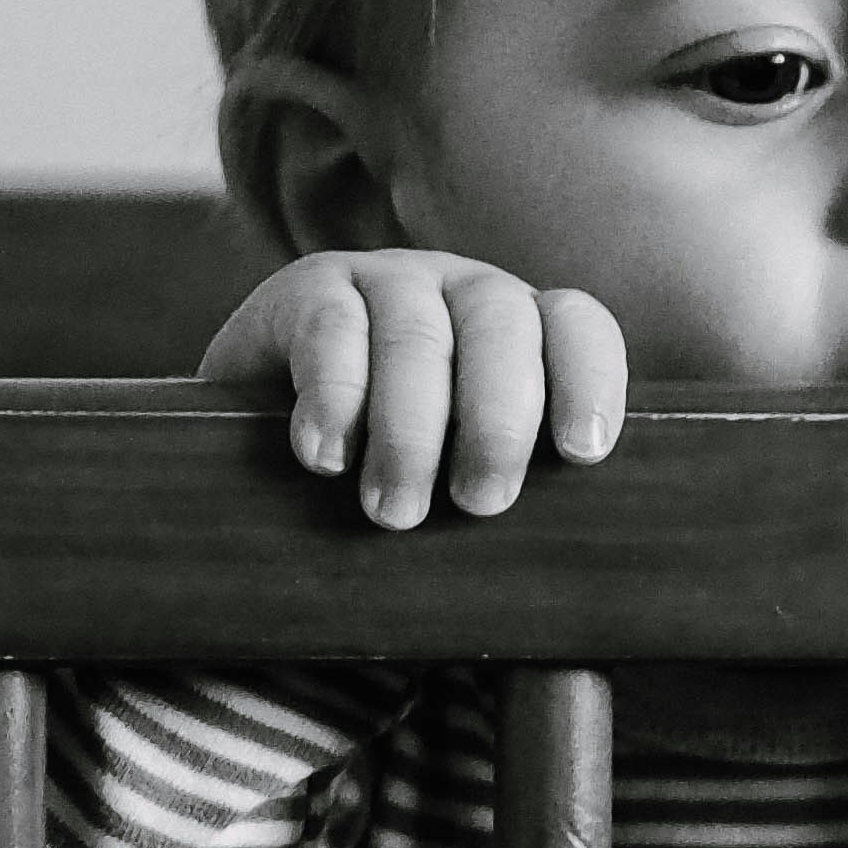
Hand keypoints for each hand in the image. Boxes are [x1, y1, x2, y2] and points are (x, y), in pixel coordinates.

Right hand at [201, 250, 627, 528]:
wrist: (258, 419)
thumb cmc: (388, 457)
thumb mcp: (457, 461)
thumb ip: (503, 482)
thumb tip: (547, 566)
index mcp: (524, 328)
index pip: (575, 328)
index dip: (588, 382)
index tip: (582, 452)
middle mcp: (464, 292)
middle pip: (502, 331)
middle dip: (497, 421)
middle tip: (481, 502)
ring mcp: (388, 281)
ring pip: (415, 337)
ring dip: (409, 429)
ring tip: (395, 510)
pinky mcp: (309, 289)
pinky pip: (330, 331)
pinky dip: (333, 397)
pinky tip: (326, 458)